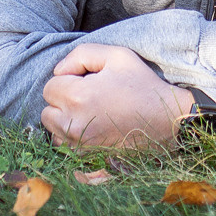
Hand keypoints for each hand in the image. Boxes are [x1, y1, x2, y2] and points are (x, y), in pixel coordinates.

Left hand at [40, 43, 192, 148]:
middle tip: (89, 96)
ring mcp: (80, 147)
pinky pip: (67, 149)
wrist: (168, 122)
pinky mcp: (88, 160)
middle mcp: (73, 126)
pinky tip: (93, 130)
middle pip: (47, 112)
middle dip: (62, 102)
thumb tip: (58, 71)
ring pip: (55, 132)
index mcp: (77, 97)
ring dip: (66, 121)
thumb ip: (80, 55)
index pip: (49, 87)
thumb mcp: (116, 55)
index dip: (68, 80)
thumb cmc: (142, 86)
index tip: (88, 81)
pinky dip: (74, 140)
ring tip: (92, 113)